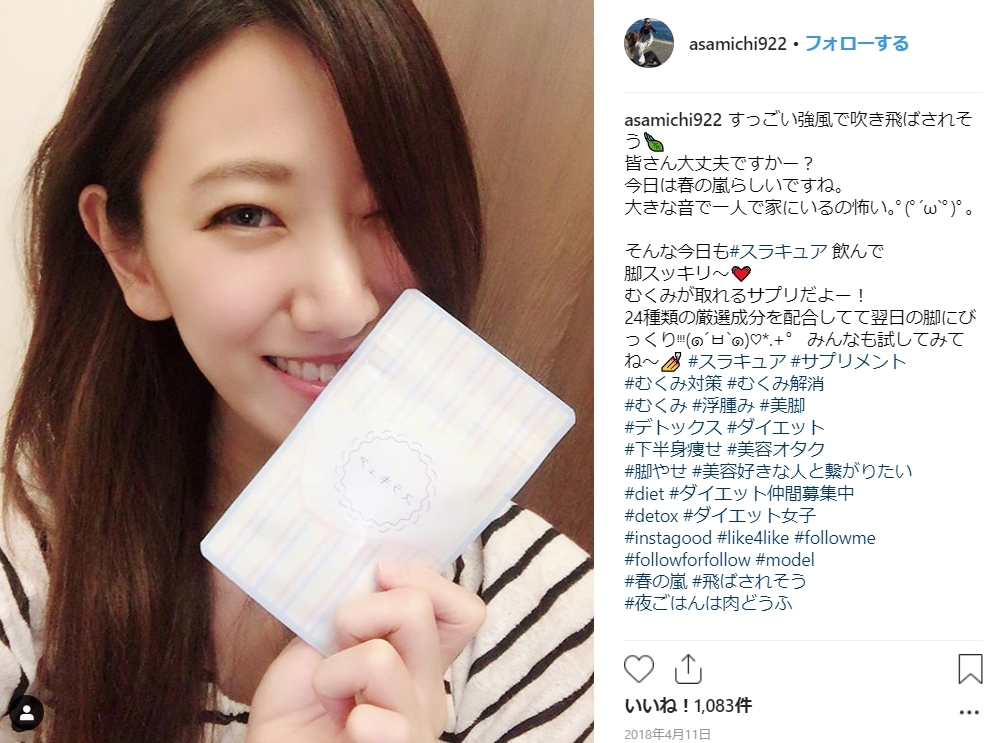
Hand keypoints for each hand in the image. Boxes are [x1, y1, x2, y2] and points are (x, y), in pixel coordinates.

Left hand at [246, 562, 485, 742]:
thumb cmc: (297, 704)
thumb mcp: (324, 639)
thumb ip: (357, 606)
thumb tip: (378, 565)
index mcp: (420, 661)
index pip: (466, 613)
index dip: (428, 581)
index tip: (381, 574)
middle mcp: (429, 692)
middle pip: (416, 609)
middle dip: (357, 614)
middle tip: (336, 650)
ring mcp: (417, 727)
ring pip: (380, 659)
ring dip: (332, 672)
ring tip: (328, 696)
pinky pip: (372, 718)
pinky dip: (336, 706)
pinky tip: (337, 723)